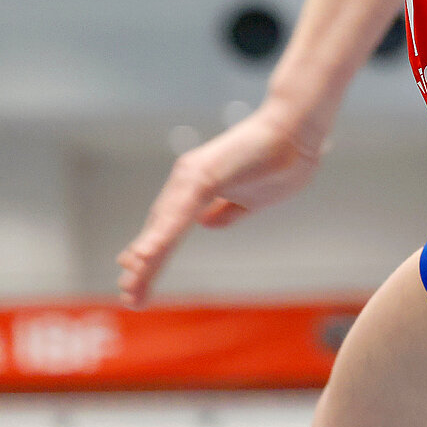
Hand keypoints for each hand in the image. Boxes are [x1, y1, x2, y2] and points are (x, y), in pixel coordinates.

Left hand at [116, 100, 321, 306]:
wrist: (298, 129)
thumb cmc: (281, 160)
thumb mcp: (252, 199)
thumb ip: (228, 211)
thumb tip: (207, 223)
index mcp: (196, 188)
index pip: (168, 227)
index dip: (152, 252)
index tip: (133, 278)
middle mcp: (186, 181)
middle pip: (160, 229)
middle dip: (143, 266)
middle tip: (128, 297)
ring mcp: (192, 176)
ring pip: (164, 225)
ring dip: (147, 257)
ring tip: (131, 284)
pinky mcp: (204, 174)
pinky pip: (179, 213)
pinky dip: (161, 236)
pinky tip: (145, 256)